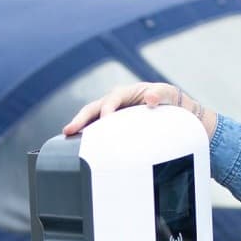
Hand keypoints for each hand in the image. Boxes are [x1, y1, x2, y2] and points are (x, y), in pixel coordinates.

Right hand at [62, 81, 214, 137]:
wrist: (173, 110)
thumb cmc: (169, 100)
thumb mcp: (168, 94)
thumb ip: (160, 94)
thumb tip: (150, 98)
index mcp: (125, 92)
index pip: (111, 99)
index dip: (106, 109)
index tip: (104, 120)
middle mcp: (114, 102)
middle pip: (93, 109)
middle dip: (80, 119)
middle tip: (68, 130)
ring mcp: (111, 114)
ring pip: (91, 119)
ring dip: (79, 128)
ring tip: (67, 139)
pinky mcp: (111, 125)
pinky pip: (96, 129)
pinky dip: (87, 137)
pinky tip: (80, 148)